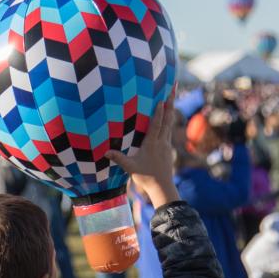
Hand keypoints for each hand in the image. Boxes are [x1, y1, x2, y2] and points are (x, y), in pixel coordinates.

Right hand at [106, 94, 179, 208]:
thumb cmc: (146, 177)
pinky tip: (168, 116)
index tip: (161, 100)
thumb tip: (105, 152)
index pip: (156, 125)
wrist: (163, 188)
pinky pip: (169, 130)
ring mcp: (167, 144)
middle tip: (173, 89)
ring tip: (171, 97)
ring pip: (169, 124)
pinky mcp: (168, 148)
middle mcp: (162, 142)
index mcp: (152, 144)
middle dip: (170, 104)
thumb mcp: (130, 168)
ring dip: (171, 110)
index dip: (159, 112)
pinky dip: (168, 120)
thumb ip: (119, 158)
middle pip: (167, 119)